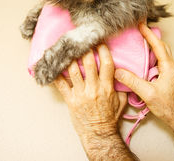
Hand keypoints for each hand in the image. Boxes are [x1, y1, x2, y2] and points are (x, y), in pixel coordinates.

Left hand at [54, 45, 135, 160]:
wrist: (99, 134)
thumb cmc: (109, 118)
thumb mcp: (121, 102)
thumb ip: (121, 87)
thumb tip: (120, 74)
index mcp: (107, 87)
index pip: (106, 64)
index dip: (103, 50)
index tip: (99, 42)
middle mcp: (94, 88)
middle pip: (89, 63)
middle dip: (85, 49)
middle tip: (82, 40)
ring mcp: (81, 94)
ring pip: (74, 71)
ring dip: (70, 58)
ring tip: (67, 48)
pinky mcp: (71, 100)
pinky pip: (61, 85)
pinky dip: (56, 75)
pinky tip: (51, 66)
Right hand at [115, 23, 173, 125]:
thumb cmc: (168, 106)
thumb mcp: (148, 93)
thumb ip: (132, 81)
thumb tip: (118, 71)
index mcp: (168, 67)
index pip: (158, 46)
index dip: (149, 34)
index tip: (141, 24)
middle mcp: (170, 67)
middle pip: (162, 46)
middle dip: (152, 36)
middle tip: (141, 30)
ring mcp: (170, 72)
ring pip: (162, 53)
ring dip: (153, 45)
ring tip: (142, 40)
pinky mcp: (167, 77)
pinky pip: (160, 60)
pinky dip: (153, 54)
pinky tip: (145, 58)